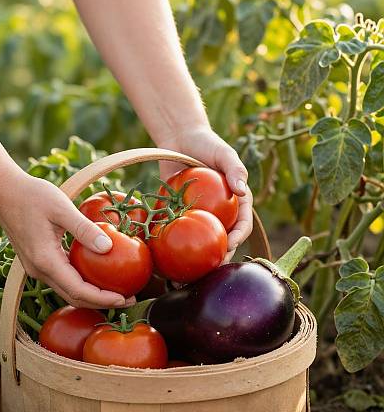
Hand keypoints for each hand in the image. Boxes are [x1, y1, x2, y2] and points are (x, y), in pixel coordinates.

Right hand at [0, 171, 129, 308]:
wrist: (4, 191)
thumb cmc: (31, 196)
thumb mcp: (62, 208)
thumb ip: (84, 229)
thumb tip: (108, 247)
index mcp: (45, 260)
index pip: (78, 290)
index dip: (102, 299)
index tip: (124, 298)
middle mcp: (39, 270)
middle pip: (73, 297)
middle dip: (101, 302)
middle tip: (128, 299)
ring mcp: (36, 268)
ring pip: (67, 291)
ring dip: (91, 295)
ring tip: (116, 291)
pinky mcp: (37, 261)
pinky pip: (62, 280)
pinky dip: (81, 283)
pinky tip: (96, 276)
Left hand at [157, 128, 252, 261]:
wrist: (179, 139)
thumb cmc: (206, 143)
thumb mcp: (224, 153)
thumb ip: (235, 169)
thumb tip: (243, 191)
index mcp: (235, 201)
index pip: (242, 224)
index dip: (239, 237)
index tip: (230, 245)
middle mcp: (219, 211)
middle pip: (223, 238)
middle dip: (219, 255)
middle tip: (210, 267)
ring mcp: (199, 214)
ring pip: (201, 240)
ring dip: (197, 257)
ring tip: (189, 272)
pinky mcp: (180, 213)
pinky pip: (179, 230)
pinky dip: (175, 244)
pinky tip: (168, 258)